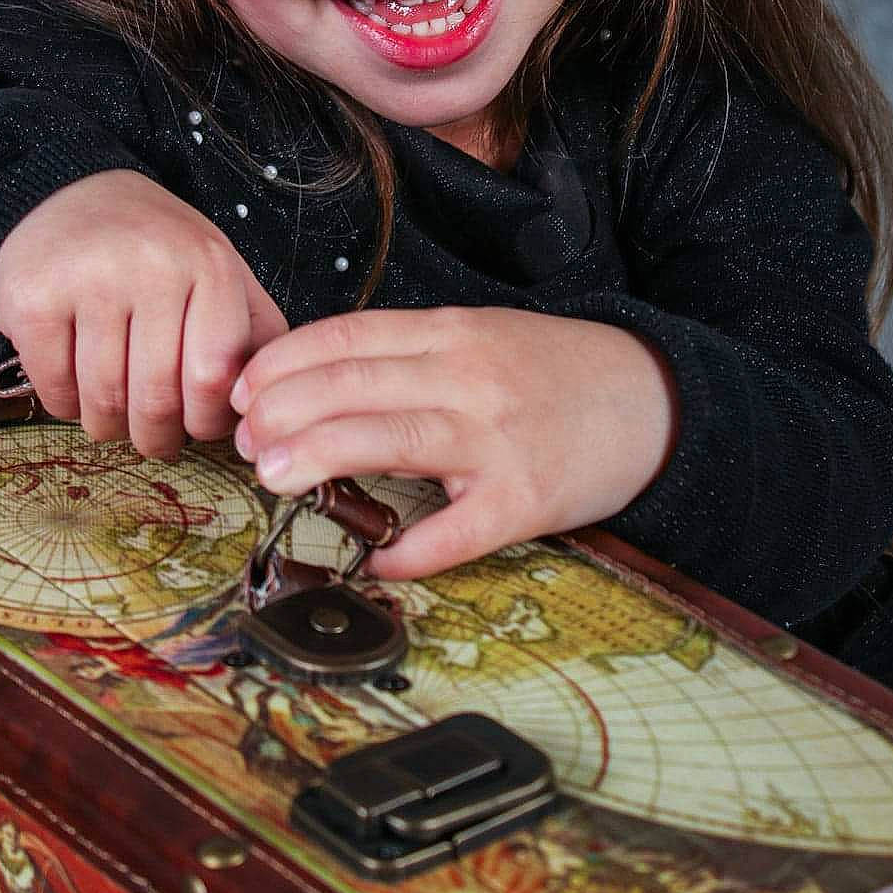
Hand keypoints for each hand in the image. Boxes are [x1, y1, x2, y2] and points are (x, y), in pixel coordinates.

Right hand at [0, 170, 288, 452]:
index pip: (216, 379)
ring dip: (109, 426)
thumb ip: (253, 333)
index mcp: (209, 264)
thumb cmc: (156, 248)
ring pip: (104, 402)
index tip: (197, 424)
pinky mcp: (32, 299)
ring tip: (114, 413)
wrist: (72, 193)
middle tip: (154, 439)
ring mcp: (88, 280)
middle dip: (157, 438)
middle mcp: (152, 266)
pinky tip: (75, 383)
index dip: (207, 421)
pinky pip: (55, 390)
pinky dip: (66, 405)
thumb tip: (256, 407)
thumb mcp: (219, 271)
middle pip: (158, 400)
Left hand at [228, 306, 679, 578]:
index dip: (283, 361)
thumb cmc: (553, 373)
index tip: (242, 387)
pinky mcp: (525, 501)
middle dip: (282, 411)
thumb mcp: (479, 337)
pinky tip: (374, 560)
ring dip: (317, 458)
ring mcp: (497, 439)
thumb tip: (311, 381)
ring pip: (388, 440)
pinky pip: (455, 532)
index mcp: (452, 333)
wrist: (651, 401)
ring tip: (269, 476)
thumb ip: (407, 354)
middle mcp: (468, 377)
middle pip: (353, 386)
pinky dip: (408, 550)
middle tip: (240, 439)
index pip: (348, 336)